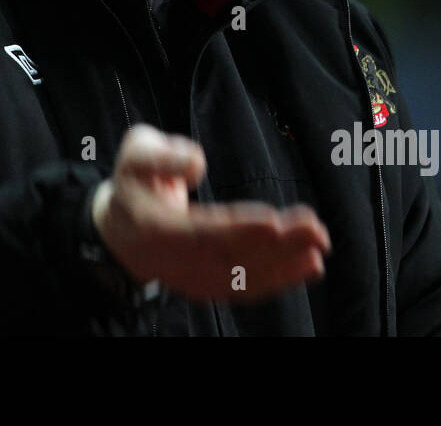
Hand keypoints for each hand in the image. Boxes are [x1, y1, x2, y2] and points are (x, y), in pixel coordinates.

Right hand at [91, 123, 330, 302]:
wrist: (121, 231)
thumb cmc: (135, 183)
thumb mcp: (136, 153)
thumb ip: (163, 156)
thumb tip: (199, 164)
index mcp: (156, 228)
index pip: (202, 232)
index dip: (238, 229)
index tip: (274, 221)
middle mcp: (176, 261)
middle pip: (231, 257)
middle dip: (276, 246)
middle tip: (314, 229)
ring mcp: (194, 278)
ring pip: (243, 277)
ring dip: (285, 265)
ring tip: (319, 246)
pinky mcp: (210, 285)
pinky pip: (247, 286)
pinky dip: (280, 280)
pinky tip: (309, 266)